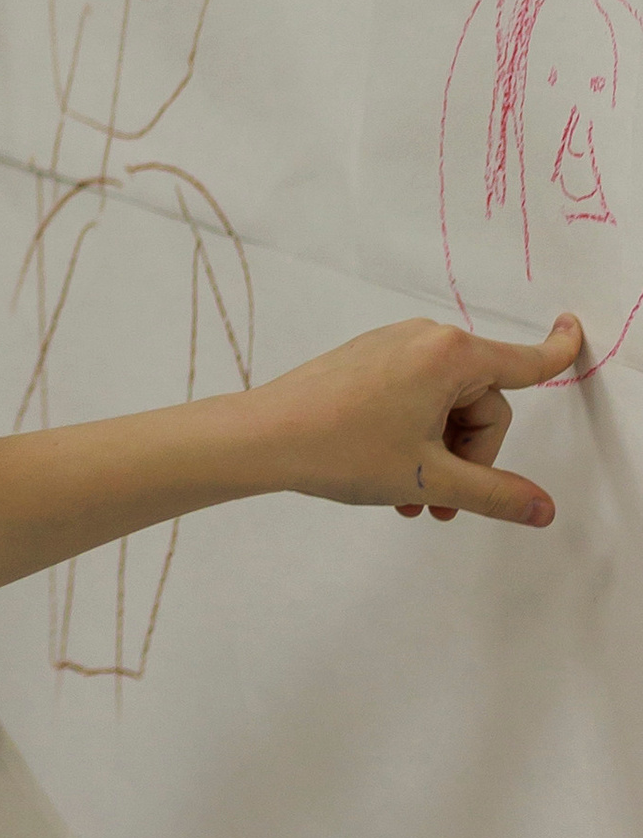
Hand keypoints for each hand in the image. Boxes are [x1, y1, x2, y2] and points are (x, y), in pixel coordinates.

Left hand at [248, 313, 580, 523]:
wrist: (262, 438)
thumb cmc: (340, 449)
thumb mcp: (429, 479)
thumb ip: (494, 494)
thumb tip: (541, 508)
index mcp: (452, 356)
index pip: (525, 361)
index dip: (558, 351)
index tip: (575, 329)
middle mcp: (426, 339)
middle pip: (481, 404)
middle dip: (469, 456)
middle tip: (437, 503)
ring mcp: (393, 347)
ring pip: (444, 407)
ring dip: (438, 455)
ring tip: (407, 501)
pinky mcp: (368, 360)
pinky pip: (412, 398)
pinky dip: (412, 437)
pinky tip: (386, 476)